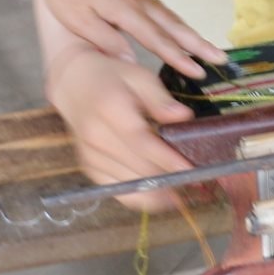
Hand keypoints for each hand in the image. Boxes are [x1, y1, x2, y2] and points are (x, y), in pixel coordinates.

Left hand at [35, 0, 226, 77]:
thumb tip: (132, 60)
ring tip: (209, 48)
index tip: (198, 71)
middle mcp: (137, 1)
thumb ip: (106, 40)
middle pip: (173, 26)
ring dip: (191, 33)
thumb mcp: (78, 20)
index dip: (178, 57)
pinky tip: (180, 29)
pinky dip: (176, 22)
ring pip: (170, 16)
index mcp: (125, 10)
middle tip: (221, 58)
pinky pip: (161, 10)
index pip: (157, 39)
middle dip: (198, 44)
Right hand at [45, 47, 198, 212]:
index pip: (141, 141)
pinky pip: (118, 192)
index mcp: (110, 108)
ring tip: (186, 189)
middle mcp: (95, 136)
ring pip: (130, 184)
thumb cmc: (113, 77)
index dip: (167, 159)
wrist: (74, 83)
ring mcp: (90, 155)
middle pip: (138, 167)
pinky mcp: (89, 168)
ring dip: (158, 190)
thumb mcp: (140, 76)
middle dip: (170, 177)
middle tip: (199, 181)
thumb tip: (184, 117)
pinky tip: (162, 195)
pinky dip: (141, 197)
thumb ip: (161, 99)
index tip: (191, 170)